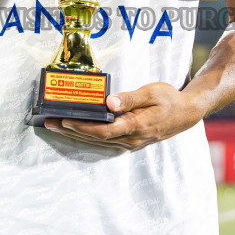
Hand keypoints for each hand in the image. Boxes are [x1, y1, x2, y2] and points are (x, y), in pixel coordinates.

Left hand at [47, 82, 205, 151]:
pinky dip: (87, 136)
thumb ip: (130, 98)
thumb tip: (110, 102)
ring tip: (55, 126)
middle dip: (70, 131)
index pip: (103, 131)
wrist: (186, 113)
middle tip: (49, 123)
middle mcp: (131, 139)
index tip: (65, 120)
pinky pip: (104, 141)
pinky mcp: (129, 141)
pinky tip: (75, 130)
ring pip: (97, 142)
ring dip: (75, 135)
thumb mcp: (152, 92)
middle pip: (95, 139)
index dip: (82, 127)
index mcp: (136, 126)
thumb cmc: (169, 99)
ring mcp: (130, 143)